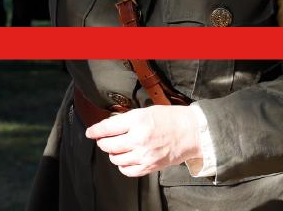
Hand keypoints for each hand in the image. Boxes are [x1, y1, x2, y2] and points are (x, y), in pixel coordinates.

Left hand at [86, 105, 202, 177]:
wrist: (192, 132)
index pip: (107, 128)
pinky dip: (122, 166)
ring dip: (112, 154)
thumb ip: (126, 120)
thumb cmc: (171, 119)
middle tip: (104, 139)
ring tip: (116, 149)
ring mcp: (144, 155)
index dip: (95, 131)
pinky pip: (128, 171)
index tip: (90, 132)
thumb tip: (109, 127)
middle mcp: (138, 139)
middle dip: (102, 142)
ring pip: (115, 159)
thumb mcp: (145, 111)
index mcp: (136, 121)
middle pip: (108, 145)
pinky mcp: (150, 166)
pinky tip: (125, 159)